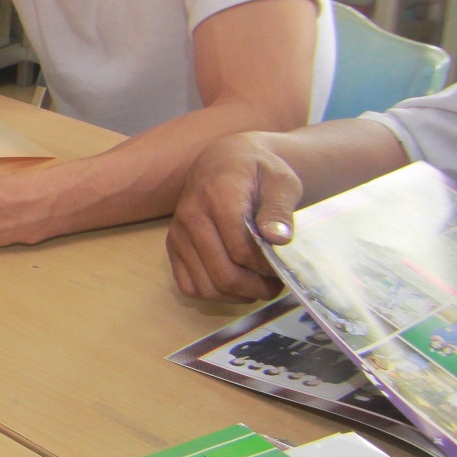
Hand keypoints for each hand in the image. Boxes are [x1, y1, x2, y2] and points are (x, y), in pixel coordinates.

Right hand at [168, 133, 303, 301]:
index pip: (241, 250)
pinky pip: (189, 286)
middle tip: (275, 285)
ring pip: (206, 286)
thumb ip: (279, 209)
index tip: (283, 268)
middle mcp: (191, 216)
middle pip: (223, 273)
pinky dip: (214, 294)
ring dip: (236, 295)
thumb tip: (278, 239)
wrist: (225, 161)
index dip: (266, 268)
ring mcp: (178, 233)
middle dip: (255, 288)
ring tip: (257, 286)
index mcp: (217, 196)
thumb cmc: (258, 171)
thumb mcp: (281, 181)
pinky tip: (235, 285)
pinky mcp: (172, 246)